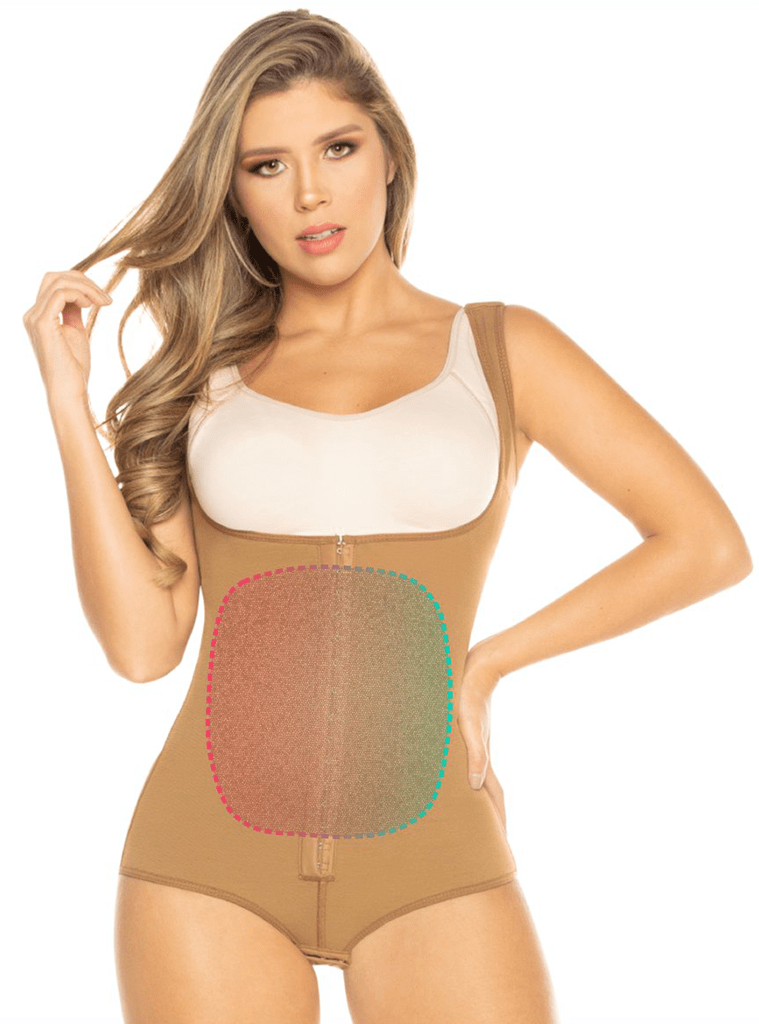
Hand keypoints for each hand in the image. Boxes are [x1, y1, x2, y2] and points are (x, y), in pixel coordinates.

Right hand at [22, 269, 111, 407]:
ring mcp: (34, 318)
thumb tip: (81, 296)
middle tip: (105, 297)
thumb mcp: (75, 333)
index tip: (103, 299)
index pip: (55, 285)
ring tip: (104, 302)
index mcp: (38, 316)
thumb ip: (73, 312)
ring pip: (58, 281)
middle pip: (53, 277)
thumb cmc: (74, 368)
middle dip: (83, 280)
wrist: (69, 391)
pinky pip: (60, 293)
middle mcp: (32, 315)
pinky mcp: (42, 324)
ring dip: (86, 287)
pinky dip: (80, 293)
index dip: (80, 284)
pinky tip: (93, 305)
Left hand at [457, 641, 507, 833]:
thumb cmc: (470, 693)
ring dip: (478, 803)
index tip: (501, 852)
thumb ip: (475, 754)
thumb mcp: (471, 723)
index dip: (497, 826)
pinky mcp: (470, 734)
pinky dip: (469, 779)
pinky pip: (470, 765)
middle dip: (490, 823)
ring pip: (478, 782)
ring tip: (472, 824)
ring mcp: (477, 747)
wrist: (482, 664)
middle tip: (488, 849)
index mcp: (481, 759)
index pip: (493, 801)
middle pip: (488, 797)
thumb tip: (476, 787)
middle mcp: (480, 756)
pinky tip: (460, 782)